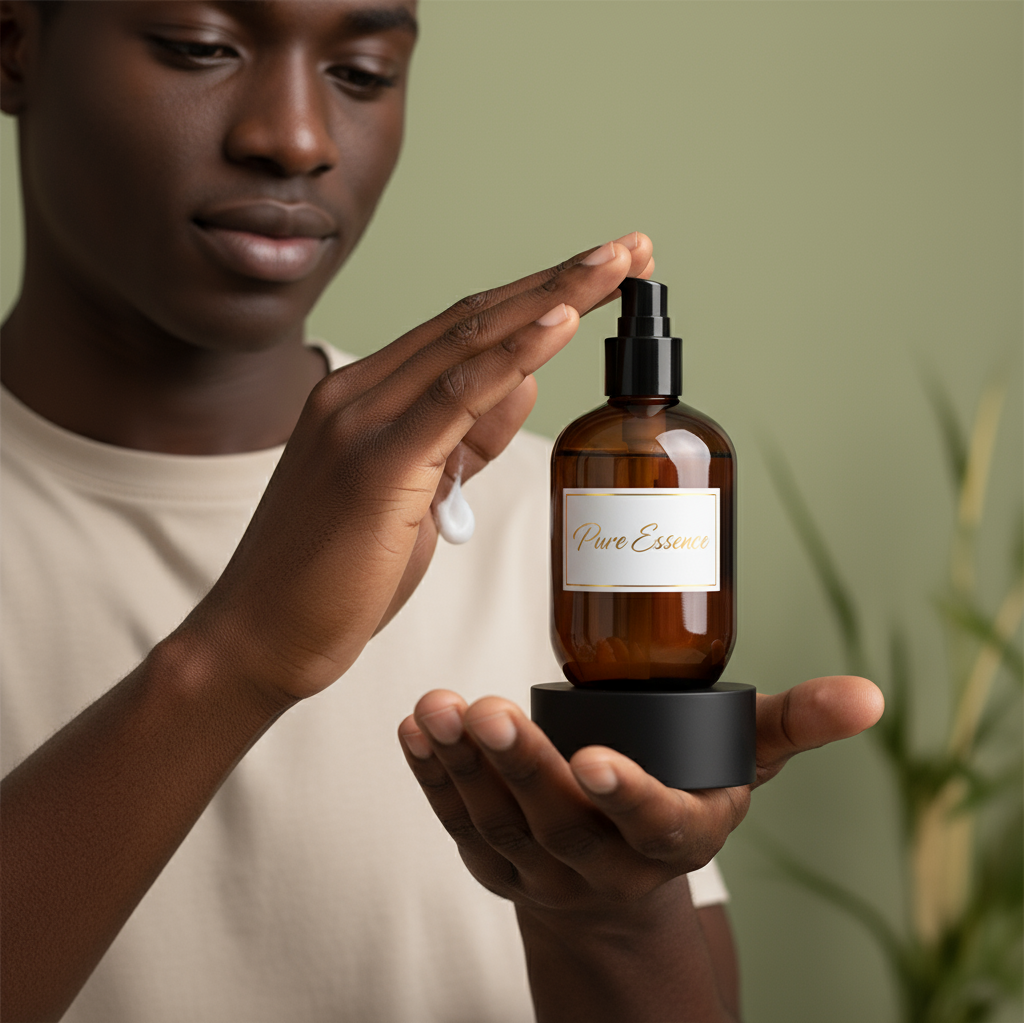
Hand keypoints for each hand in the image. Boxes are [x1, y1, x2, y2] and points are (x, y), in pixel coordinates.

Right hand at [176, 234, 653, 707]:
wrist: (259, 640)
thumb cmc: (335, 578)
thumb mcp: (414, 497)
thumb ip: (461, 438)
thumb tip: (521, 381)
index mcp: (365, 398)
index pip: (464, 328)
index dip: (538, 295)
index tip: (601, 276)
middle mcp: (358, 394)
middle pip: (476, 317)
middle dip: (563, 278)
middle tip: (631, 249)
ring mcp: (359, 422)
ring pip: (471, 340)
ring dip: (555, 296)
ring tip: (620, 264)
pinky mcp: (372, 464)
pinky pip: (455, 396)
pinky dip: (514, 354)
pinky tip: (564, 320)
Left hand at [398, 676, 882, 919]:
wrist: (617, 876)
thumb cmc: (682, 799)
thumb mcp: (741, 763)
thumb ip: (793, 724)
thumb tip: (868, 694)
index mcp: (671, 840)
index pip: (653, 827)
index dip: (626, 798)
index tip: (594, 761)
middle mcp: (603, 863)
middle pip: (559, 822)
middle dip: (522, 769)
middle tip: (489, 712)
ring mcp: (541, 868)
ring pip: (497, 822)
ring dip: (464, 766)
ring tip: (440, 709)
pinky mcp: (494, 859)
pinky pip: (459, 822)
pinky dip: (433, 778)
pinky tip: (416, 729)